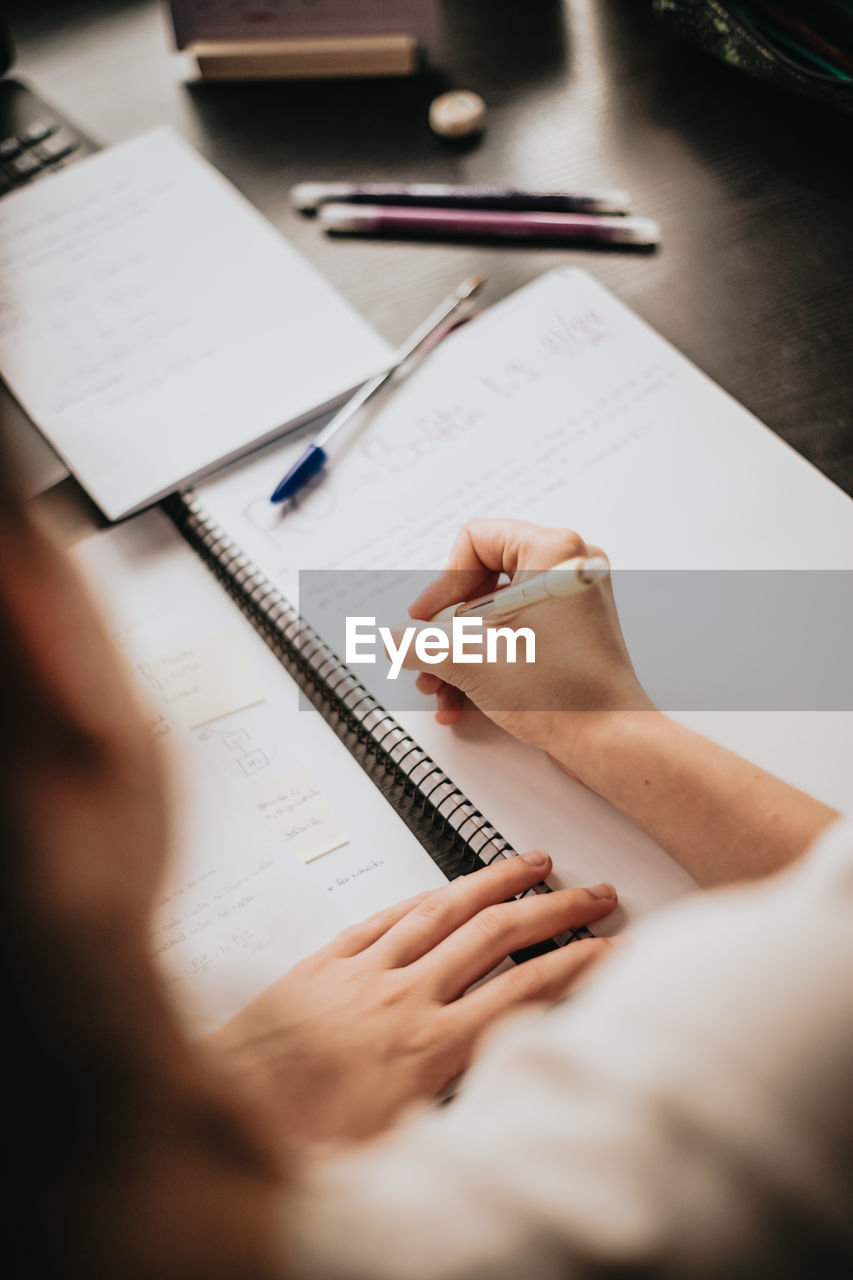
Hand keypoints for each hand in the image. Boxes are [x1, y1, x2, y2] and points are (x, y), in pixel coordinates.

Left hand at [207, 851, 615, 1146]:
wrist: (217, 1114)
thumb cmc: (300, 1146)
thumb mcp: (402, 1155)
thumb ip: (461, 1113)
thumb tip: (510, 1093)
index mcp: (429, 1051)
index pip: (526, 990)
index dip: (578, 964)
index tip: (612, 948)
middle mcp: (402, 1000)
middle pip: (496, 936)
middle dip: (554, 909)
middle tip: (592, 894)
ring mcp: (361, 974)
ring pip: (442, 910)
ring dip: (493, 883)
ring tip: (529, 863)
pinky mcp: (321, 964)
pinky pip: (381, 918)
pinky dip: (420, 898)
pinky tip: (440, 888)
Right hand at [403, 519, 651, 775]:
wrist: (610, 740)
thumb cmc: (561, 693)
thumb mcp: (471, 662)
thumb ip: (421, 644)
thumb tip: (394, 638)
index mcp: (552, 552)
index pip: (475, 540)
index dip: (442, 582)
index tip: (425, 619)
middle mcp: (568, 568)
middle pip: (482, 580)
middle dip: (445, 629)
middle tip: (427, 657)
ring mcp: (574, 601)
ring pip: (497, 613)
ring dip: (460, 652)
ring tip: (439, 688)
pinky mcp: (574, 632)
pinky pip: (519, 632)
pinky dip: (488, 661)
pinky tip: (461, 701)